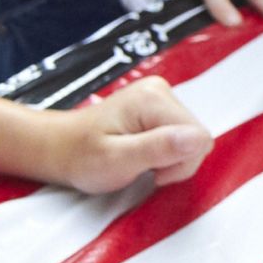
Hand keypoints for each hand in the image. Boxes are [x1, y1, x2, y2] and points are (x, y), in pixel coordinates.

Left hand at [52, 77, 212, 191]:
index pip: (200, 138)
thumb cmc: (83, 157)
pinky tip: (144, 154)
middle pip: (197, 137)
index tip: (151, 172)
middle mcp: (160, 90)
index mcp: (153, 98)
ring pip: (192, 139)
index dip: (180, 164)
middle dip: (175, 162)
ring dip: (170, 159)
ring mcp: (160, 97)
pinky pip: (182, 136)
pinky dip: (167, 153)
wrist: (62, 148)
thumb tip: (200, 139)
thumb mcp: (118, 160)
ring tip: (139, 161)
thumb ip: (158, 148)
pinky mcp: (159, 108)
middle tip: (143, 168)